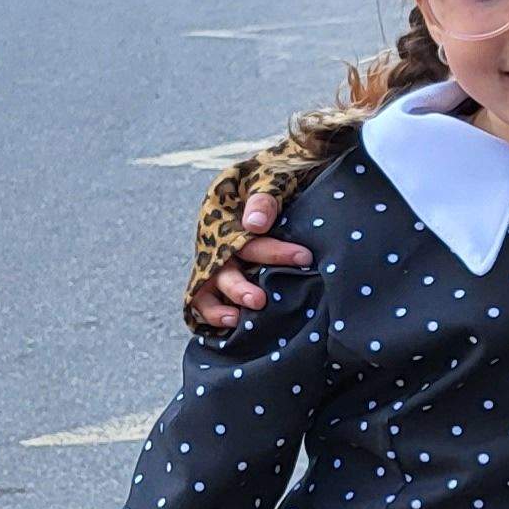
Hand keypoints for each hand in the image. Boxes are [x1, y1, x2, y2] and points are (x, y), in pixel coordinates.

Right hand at [191, 192, 309, 330]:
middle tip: (260, 301)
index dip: (273, 252)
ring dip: (217, 307)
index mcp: (224, 214)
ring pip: (206, 288)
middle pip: (222, 269)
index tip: (305, 257)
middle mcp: (215, 241)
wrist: (270, 184)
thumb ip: (264, 198)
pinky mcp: (215, 275)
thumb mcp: (269, 179)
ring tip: (235, 320)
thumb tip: (255, 224)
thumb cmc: (272, 179)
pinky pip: (203, 299)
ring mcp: (214, 260)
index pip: (246, 238)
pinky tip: (229, 329)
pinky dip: (211, 315)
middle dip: (239, 288)